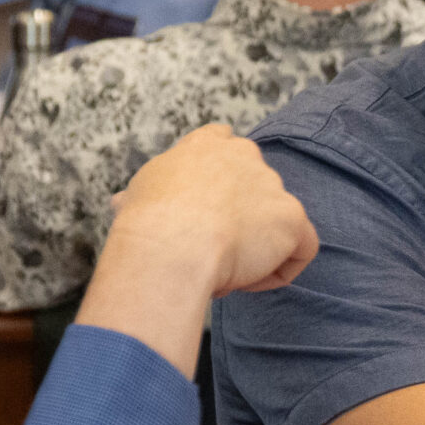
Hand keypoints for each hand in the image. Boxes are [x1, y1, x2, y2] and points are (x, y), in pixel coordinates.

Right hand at [108, 124, 317, 297]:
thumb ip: (138, 196)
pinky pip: (301, 248)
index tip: (207, 212)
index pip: (225, 144)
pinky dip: (280, 270)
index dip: (222, 179)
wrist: (171, 244)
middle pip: (256, 190)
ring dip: (255, 251)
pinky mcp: (292, 217)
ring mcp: (272, 185)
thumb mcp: (132, 198)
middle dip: (239, 224)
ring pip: (275, 224)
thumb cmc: (145, 224)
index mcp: (206, 145)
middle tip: (211, 252)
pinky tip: (249, 280)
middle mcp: (244, 155)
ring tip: (223, 271)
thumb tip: (122, 203)